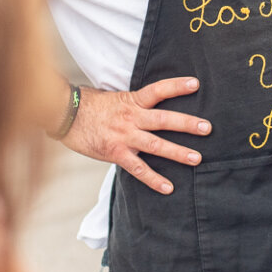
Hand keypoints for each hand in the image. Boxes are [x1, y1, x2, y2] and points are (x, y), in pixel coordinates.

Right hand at [64, 76, 208, 193]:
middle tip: (207, 128)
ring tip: (197, 158)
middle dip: (187, 123)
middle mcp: (131, 118)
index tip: (195, 84)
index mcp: (132, 101)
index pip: (158, 90)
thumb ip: (132, 104)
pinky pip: (139, 168)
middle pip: (164, 119)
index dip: (177, 86)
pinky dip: (154, 179)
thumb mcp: (113, 98)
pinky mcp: (115, 153)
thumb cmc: (88, 106)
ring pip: (156, 144)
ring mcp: (124, 136)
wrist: (65, 115)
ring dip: (178, 152)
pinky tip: (168, 187)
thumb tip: (148, 103)